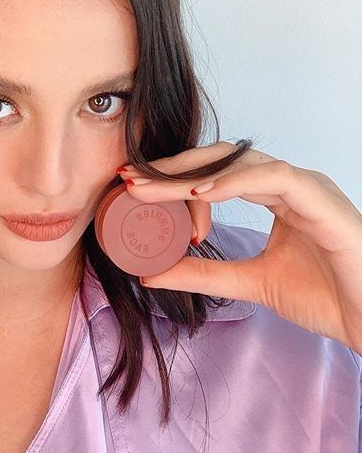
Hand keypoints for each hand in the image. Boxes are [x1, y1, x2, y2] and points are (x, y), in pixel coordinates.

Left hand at [117, 141, 361, 353]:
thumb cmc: (327, 297)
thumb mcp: (250, 281)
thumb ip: (203, 273)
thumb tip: (150, 273)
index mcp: (275, 196)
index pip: (216, 173)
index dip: (173, 179)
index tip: (134, 189)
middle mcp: (289, 184)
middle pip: (221, 160)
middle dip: (173, 168)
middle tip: (130, 179)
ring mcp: (307, 186)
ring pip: (240, 163)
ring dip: (192, 174)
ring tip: (151, 187)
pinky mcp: (322, 199)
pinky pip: (274, 178)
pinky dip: (234, 182)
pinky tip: (200, 193)